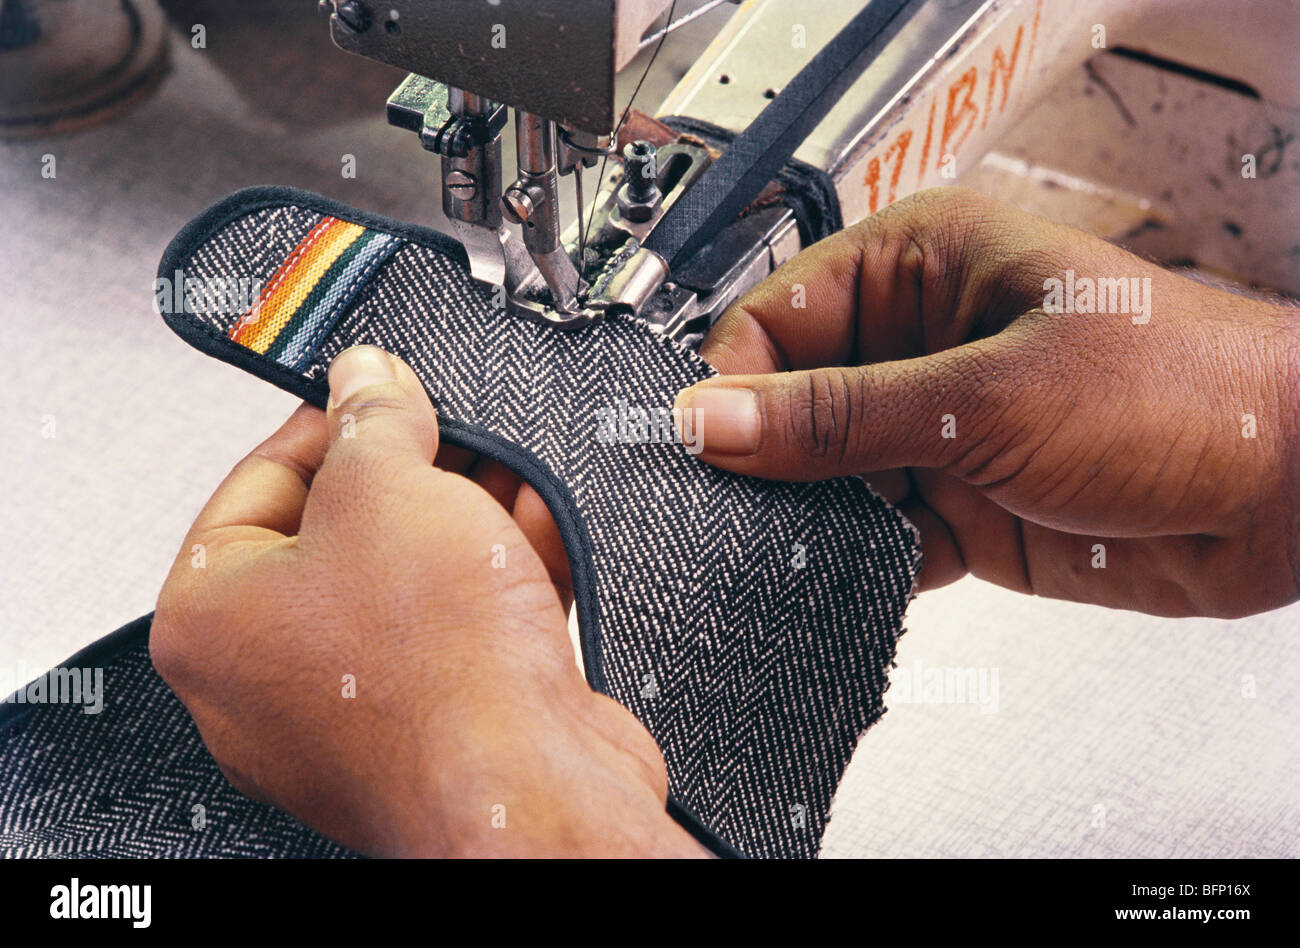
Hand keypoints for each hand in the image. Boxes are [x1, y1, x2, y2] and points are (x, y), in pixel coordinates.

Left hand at [152, 345, 705, 856]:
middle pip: (336, 534)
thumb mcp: (393, 488)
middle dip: (407, 472)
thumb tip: (366, 380)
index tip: (373, 392)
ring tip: (503, 467)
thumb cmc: (437, 677)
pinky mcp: (430, 724)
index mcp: (212, 620)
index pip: (255, 483)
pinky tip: (532, 523)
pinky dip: (492, 572)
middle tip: (443, 429)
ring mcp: (349, 710)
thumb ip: (374, 419)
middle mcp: (267, 678)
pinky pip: (453, 627)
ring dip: (460, 517)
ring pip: (403, 580)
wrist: (533, 788)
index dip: (325, 422)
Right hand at [676, 188, 1298, 618]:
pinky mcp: (960, 505)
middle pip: (792, 404)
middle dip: (763, 461)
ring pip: (827, 478)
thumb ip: (839, 418)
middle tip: (730, 510)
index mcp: (921, 270)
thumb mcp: (984, 396)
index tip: (701, 446)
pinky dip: (854, 563)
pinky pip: (876, 535)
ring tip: (784, 551)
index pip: (777, 320)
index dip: (732, 384)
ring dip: (807, 518)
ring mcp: (937, 430)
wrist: (1291, 495)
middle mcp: (920, 345)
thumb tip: (717, 419)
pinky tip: (842, 581)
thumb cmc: (1185, 392)